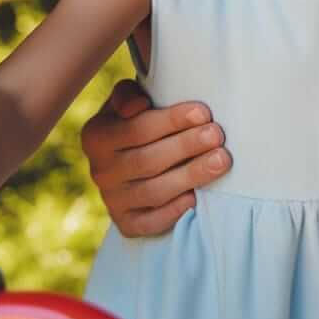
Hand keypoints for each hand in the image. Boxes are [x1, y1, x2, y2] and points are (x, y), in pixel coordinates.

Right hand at [82, 80, 231, 236]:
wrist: (131, 158)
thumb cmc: (140, 121)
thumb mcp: (129, 100)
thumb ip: (128, 95)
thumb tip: (138, 106)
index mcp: (97, 136)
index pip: (137, 129)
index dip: (171, 121)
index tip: (203, 112)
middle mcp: (100, 171)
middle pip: (148, 161)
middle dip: (186, 146)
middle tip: (217, 135)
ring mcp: (113, 200)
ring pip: (154, 191)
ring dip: (190, 175)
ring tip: (221, 160)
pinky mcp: (127, 223)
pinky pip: (150, 222)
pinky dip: (174, 211)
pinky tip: (197, 197)